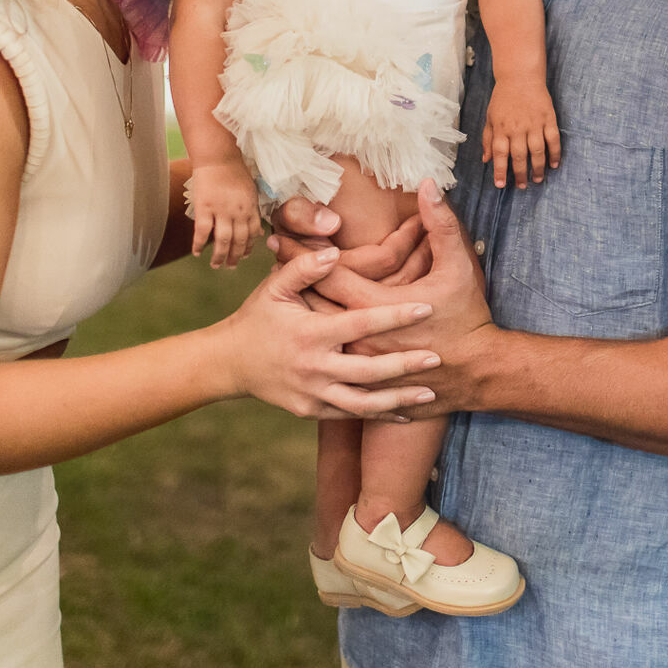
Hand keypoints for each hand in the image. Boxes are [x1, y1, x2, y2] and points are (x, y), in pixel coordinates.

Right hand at [188, 160, 260, 268]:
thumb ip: (253, 212)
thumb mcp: (251, 191)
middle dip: (235, 257)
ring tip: (215, 265)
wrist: (218, 156)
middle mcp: (238, 212)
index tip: (243, 256)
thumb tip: (259, 233)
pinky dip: (199, 244)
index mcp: (250, 208)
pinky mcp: (204, 207)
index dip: (248, 248)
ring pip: (222, 240)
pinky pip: (202, 231)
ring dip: (219, 256)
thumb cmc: (235, 171)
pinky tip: (197, 253)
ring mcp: (221, 210)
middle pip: (238, 241)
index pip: (252, 234)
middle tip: (230, 267)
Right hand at [217, 249, 442, 419]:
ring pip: (363, 402)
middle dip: (404, 365)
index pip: (361, 323)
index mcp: (311, 333)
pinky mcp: (312, 410)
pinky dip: (379, 414)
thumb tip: (334, 251)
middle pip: (368, 370)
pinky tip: (405, 412)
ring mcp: (313, 393)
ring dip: (398, 400)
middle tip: (437, 358)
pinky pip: (350, 415)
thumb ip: (304, 268)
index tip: (425, 308)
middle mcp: (314, 366)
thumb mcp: (274, 287)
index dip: (394, 316)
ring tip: (430, 395)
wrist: (230, 363)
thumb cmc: (257, 317)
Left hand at [269, 182, 496, 417]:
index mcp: (375, 307)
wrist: (477, 374)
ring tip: (276, 285)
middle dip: (290, 276)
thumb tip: (427, 185)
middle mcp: (358, 338)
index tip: (278, 233)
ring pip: (315, 331)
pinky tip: (301, 322)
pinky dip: (312, 336)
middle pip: (311, 303)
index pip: (326, 273)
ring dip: (297, 306)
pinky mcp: (363, 378)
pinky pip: (327, 356)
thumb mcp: (458, 268)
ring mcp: (358, 363)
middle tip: (270, 254)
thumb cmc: (466, 319)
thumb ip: (441, 225)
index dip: (301, 250)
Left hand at [482, 75, 560, 188]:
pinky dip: (554, 153)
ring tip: (537, 179)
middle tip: (522, 186)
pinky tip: (553, 165)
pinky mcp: (549, 118)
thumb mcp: (490, 117)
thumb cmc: (503, 98)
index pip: (500, 154)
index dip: (500, 171)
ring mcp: (534, 123)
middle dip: (520, 174)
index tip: (501, 185)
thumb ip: (488, 139)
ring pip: (537, 151)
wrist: (520, 76)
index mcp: (501, 128)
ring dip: (537, 168)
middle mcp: (517, 127)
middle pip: (519, 156)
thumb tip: (486, 160)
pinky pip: (553, 139)